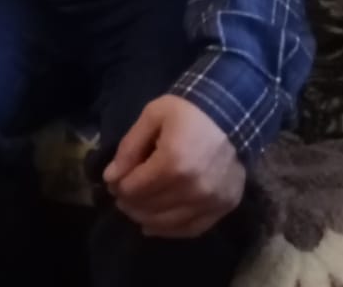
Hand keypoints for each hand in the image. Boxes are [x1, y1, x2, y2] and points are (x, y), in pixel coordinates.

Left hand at [103, 95, 245, 237]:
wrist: (232, 113)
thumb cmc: (188, 111)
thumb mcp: (152, 116)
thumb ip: (130, 147)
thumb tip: (111, 177)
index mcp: (173, 162)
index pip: (135, 189)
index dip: (118, 186)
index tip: (113, 181)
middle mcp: (193, 188)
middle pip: (149, 208)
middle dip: (129, 203)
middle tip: (121, 194)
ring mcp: (211, 201)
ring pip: (168, 223)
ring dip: (145, 218)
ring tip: (135, 208)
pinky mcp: (225, 207)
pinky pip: (192, 229)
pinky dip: (169, 230)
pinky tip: (153, 225)